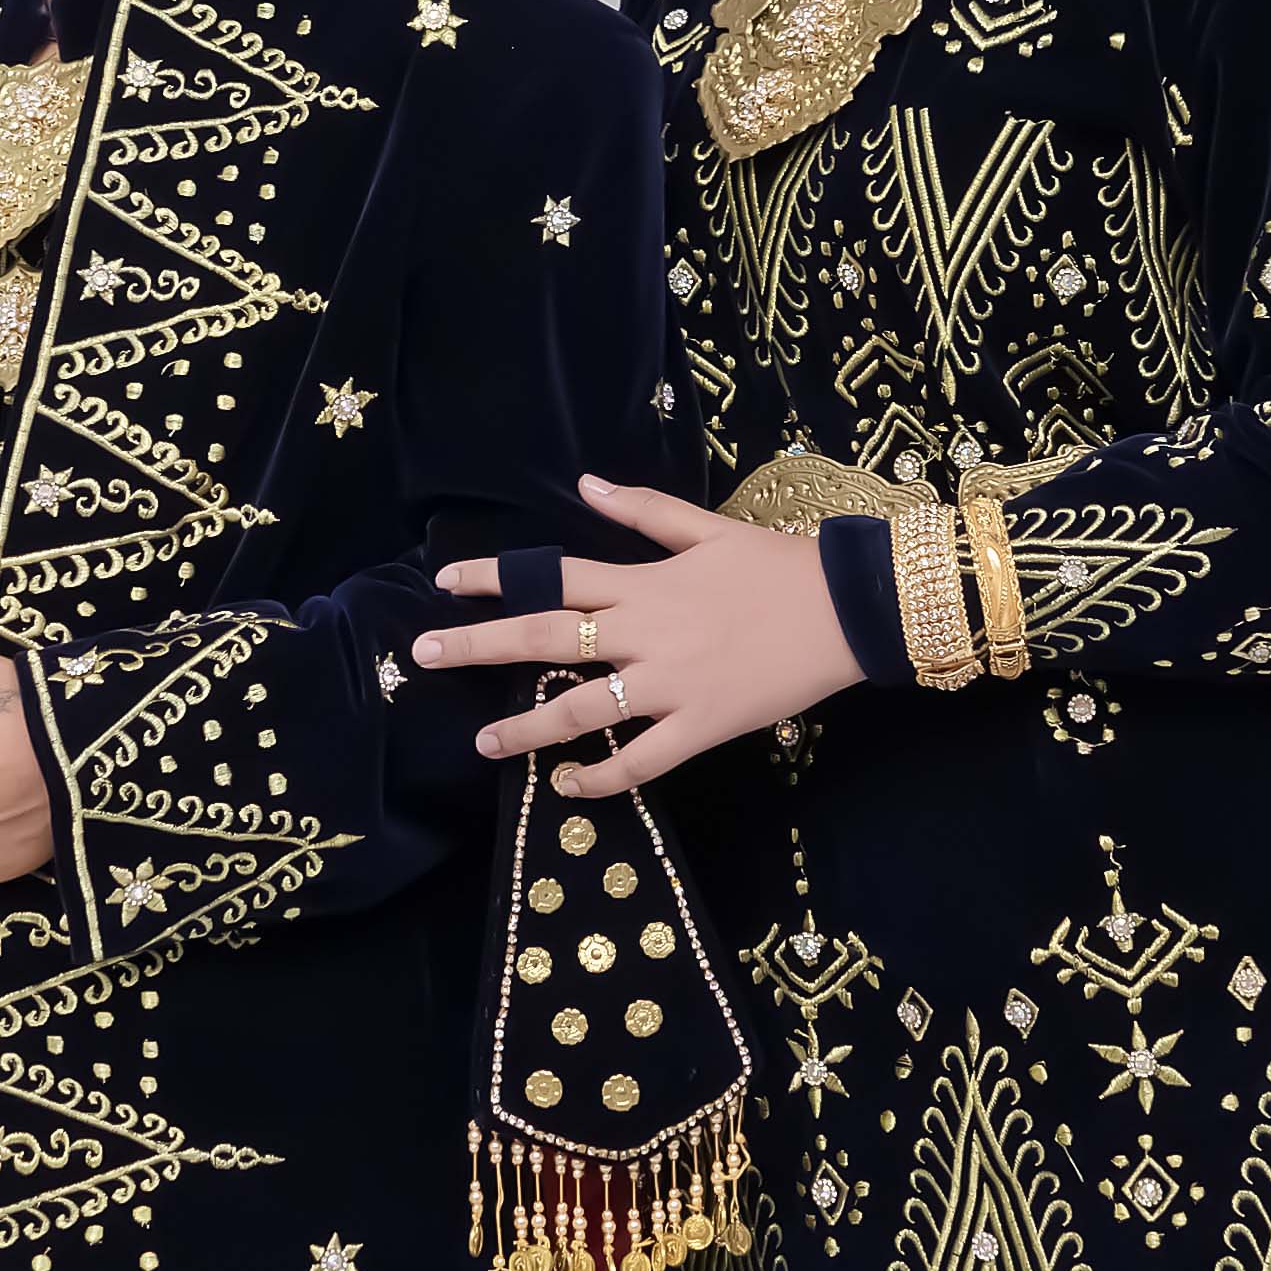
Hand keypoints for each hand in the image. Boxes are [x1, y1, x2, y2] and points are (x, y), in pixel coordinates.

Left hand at [421, 476, 868, 796]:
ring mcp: (670, 685)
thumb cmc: (778, 568)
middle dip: (479, 646)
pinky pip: (640, 761)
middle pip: (546, 637)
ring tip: (484, 744)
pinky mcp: (700, 726)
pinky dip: (601, 777)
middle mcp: (645, 633)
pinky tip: (568, 784)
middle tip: (423, 656)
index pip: (553, 576)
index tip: (444, 583)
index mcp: (644, 583)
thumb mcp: (709, 529)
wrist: (847, 612)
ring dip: (527, 729)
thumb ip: (644, 512)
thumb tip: (585, 486)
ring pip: (582, 709)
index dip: (495, 579)